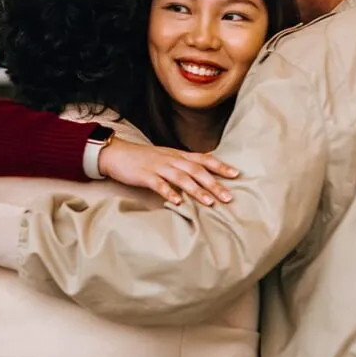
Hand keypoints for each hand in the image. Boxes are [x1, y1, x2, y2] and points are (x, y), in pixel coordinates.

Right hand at [98, 140, 239, 205]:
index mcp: (179, 155)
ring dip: (197, 191)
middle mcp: (172, 159)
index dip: (220, 166)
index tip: (236, 174)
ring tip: (209, 203)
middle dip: (214, 184)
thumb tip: (204, 175)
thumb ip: (184, 165)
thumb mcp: (168, 158)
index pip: (204, 159)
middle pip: (197, 170)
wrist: (118, 153)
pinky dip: (169, 193)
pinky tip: (177, 203)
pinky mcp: (145, 175)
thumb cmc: (145, 159)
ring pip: (182, 178)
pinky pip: (159, 184)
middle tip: (228, 197)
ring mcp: (159, 167)